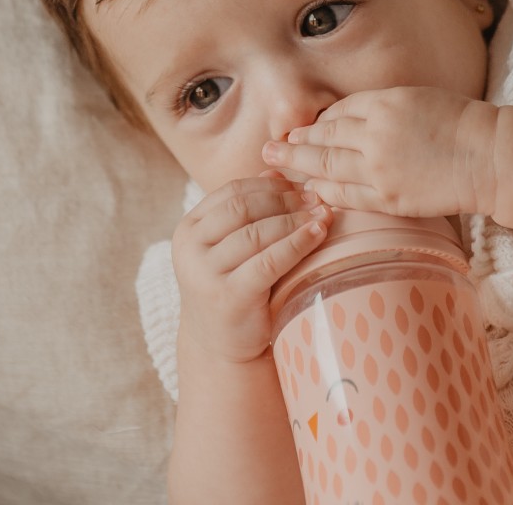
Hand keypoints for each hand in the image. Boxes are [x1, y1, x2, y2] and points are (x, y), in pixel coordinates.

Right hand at [172, 176, 332, 363]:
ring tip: (323, 215)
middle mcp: (190, 249)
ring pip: (256, 233)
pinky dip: (296, 243)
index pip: (232, 191)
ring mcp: (204, 274)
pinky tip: (318, 234)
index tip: (302, 185)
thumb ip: (250, 210)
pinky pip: (268, 261)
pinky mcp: (228, 297)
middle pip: (243, 208)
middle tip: (317, 198)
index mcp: (188, 228)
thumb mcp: (234, 245)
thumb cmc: (234, 285)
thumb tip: (279, 168)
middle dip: (284, 200)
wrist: (221, 344)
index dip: (270, 184)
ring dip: (294, 220)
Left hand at [262, 87, 497, 217]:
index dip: (317, 122)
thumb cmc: (460, 123)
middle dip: (293, 144)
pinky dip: (326, 193)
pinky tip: (312, 191)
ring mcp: (380, 169)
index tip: (301, 128)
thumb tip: (347, 119)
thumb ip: (381, 107)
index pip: (338, 112)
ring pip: (327, 167)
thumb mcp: (417, 98)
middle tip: (269, 148)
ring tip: (279, 168)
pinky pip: (348, 196)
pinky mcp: (389, 198)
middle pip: (323, 139)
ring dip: (300, 168)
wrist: (489, 156)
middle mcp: (376, 135)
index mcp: (385, 104)